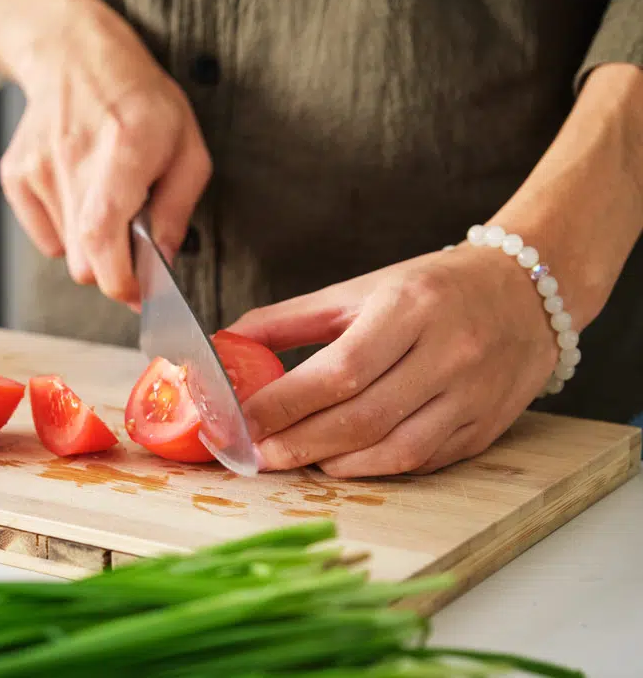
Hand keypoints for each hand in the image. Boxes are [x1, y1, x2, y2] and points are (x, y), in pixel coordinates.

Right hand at [0, 0, 210, 304]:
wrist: (77, 62)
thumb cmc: (140, 103)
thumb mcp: (186, 149)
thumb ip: (178, 210)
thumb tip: (163, 262)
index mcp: (124, 149)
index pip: (102, 234)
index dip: (118, 279)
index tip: (137, 293)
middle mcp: (73, 159)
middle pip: (84, 261)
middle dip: (113, 268)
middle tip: (133, 246)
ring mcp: (37, 169)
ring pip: (66, 253)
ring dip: (92, 246)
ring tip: (107, 204)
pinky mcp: (15, 177)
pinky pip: (46, 238)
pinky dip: (67, 231)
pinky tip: (80, 196)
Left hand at [227, 245, 558, 476]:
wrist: (528, 292)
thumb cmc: (433, 288)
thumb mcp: (360, 289)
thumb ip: (291, 319)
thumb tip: (227, 343)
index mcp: (410, 308)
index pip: (339, 371)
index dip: (285, 404)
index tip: (242, 421)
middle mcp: (448, 354)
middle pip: (362, 418)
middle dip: (298, 443)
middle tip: (255, 454)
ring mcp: (472, 396)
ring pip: (394, 450)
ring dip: (333, 463)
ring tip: (291, 459)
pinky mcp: (485, 428)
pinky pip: (422, 461)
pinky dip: (374, 468)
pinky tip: (340, 462)